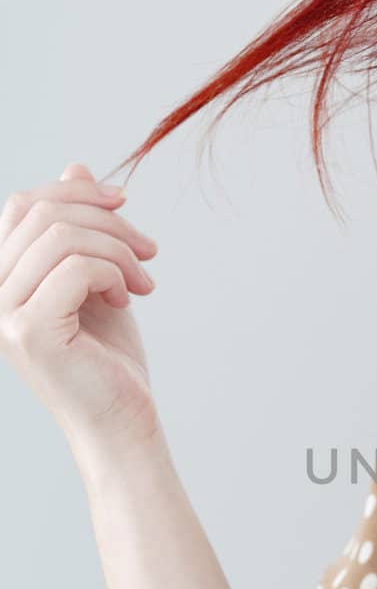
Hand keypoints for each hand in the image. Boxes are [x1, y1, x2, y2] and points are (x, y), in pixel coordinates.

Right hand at [0, 162, 160, 453]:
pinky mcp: (29, 332)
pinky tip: (129, 298)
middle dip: (108, 220)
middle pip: (43, 212)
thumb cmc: (110, 359)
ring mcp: (3, 314)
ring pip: (62, 237)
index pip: (23, 204)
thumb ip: (81, 229)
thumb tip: (75, 164)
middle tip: (149, 250)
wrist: (123, 424)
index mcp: (2, 277)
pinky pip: (76, 268)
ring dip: (119, 250)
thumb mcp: (98, 279)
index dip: (75, 191)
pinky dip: (114, 273)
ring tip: (143, 282)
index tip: (124, 203)